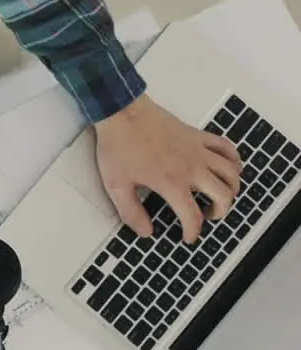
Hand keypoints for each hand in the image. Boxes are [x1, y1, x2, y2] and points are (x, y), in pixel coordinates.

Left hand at [95, 95, 241, 242]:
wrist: (122, 113)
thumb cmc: (118, 146)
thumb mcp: (116, 185)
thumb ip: (131, 212)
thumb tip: (145, 231)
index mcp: (171, 183)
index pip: (192, 216)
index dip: (192, 232)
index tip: (187, 237)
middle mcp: (191, 168)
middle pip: (223, 196)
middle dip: (219, 212)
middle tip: (206, 215)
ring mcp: (198, 150)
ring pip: (231, 173)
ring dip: (231, 188)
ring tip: (219, 195)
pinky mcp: (198, 136)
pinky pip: (227, 148)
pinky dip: (234, 160)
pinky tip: (228, 167)